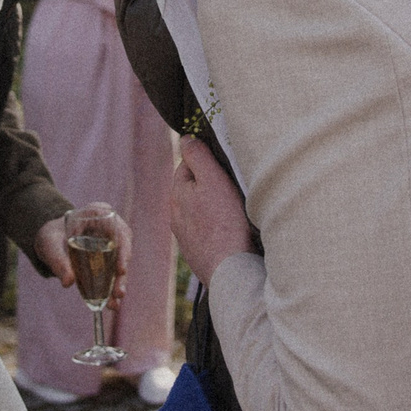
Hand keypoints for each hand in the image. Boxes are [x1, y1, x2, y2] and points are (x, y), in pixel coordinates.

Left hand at [36, 209, 130, 306]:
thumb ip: (58, 261)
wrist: (50, 239)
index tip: (121, 270)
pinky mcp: (109, 257)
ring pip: (120, 264)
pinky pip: (113, 272)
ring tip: (114, 305)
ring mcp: (112, 242)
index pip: (118, 229)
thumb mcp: (49, 246)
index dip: (124, 250)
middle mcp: (110, 227)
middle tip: (118, 294)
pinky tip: (110, 303)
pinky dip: (111, 288)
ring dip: (118, 284)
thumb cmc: (50, 236)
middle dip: (122, 274)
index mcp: (98, 213)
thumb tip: (68, 282)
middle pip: (124, 249)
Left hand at [168, 136, 251, 286]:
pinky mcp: (198, 254)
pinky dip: (217, 228)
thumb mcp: (213, 180)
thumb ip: (198, 157)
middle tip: (233, 187)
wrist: (230, 271)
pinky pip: (207, 232)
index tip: (225, 166)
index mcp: (177, 193)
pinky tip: (231, 232)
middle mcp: (176, 215)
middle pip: (193, 188)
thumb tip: (186, 138)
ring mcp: (186, 237)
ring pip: (200, 211)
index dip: (206, 160)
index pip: (187, 164)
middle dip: (209, 184)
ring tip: (234, 211)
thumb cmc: (225, 223)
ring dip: (213, 207)